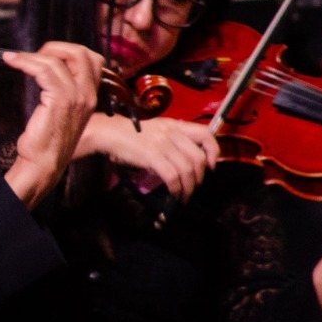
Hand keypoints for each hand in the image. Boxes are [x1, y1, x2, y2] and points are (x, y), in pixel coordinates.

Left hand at [3, 41, 103, 208]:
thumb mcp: (63, 112)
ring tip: (15, 59)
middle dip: (55, 46)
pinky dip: (25, 62)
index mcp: (91, 96)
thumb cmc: (48, 142)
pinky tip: (13, 62)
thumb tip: (47, 69)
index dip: (68, 51)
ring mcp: (76, 97)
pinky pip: (43, 70)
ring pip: (56, 60)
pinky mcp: (59, 100)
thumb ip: (64, 91)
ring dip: (31, 56)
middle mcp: (88, 95)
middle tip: (34, 54)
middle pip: (80, 53)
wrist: (43, 165)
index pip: (92, 59)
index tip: (47, 55)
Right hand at [76, 113, 218, 199]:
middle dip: (199, 177)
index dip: (213, 150)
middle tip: (194, 186)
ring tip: (183, 196)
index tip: (211, 165)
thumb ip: (171, 142)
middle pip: (197, 157)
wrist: (108, 133)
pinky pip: (172, 176)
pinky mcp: (152, 156)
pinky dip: (176, 189)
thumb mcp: (155, 131)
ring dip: (188, 187)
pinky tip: (174, 195)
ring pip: (187, 170)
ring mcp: (162, 144)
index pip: (205, 133)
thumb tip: (182, 163)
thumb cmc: (128, 134)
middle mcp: (171, 133)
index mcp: (174, 125)